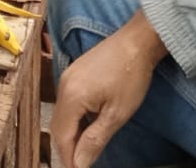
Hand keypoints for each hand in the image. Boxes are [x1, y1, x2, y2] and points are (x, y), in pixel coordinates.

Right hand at [52, 15, 163, 167]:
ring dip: (70, 135)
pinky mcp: (75, 72)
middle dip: (67, 149)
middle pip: (57, 127)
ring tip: (84, 151)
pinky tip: (86, 127)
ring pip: (61, 115)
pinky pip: (67, 102)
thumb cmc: (131, 76)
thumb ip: (95, 140)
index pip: (62, 137)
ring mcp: (67, 76)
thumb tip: (80, 164)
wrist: (137, 40)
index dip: (69, 159)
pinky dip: (74, 120)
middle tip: (81, 165)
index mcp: (71, 97)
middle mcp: (63, 86)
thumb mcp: (117, 114)